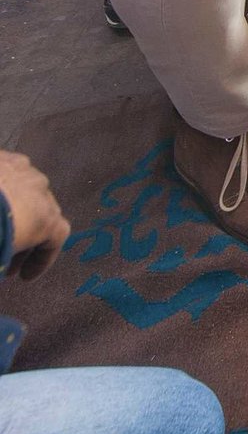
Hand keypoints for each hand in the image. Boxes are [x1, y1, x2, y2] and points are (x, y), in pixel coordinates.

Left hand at [0, 151, 69, 279]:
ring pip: (26, 190)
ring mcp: (22, 168)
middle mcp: (42, 190)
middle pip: (42, 214)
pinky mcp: (4, 155)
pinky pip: (8, 174)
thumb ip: (2, 260)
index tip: (25, 278)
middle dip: (26, 238)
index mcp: (45, 217)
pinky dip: (2, 189)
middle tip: (5, 257)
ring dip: (16, 210)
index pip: (56, 239)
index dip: (42, 261)